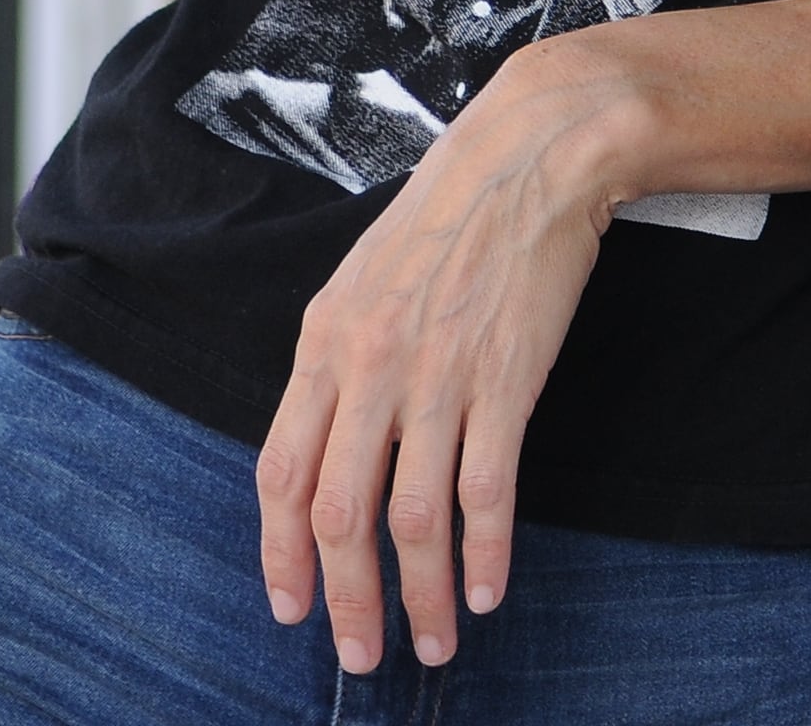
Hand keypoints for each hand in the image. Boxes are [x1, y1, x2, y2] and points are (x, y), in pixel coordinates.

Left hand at [257, 52, 629, 670]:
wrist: (528, 158)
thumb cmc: (448, 216)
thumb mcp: (363, 282)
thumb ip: (340, 363)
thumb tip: (328, 446)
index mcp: (324, 343)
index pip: (282, 472)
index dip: (282, 552)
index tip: (290, 606)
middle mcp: (370, 367)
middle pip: (339, 513)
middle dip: (346, 598)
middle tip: (358, 652)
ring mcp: (438, 376)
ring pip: (413, 517)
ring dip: (420, 595)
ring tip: (429, 644)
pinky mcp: (504, 380)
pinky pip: (486, 489)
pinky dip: (484, 552)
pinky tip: (486, 590)